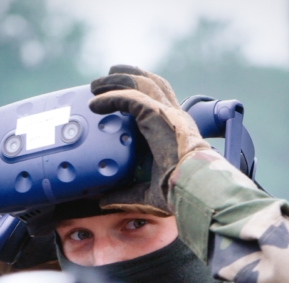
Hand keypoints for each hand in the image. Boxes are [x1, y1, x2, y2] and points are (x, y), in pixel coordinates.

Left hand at [89, 65, 209, 215]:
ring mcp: (167, 113)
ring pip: (141, 83)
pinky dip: (111, 97)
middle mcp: (173, 116)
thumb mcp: (146, 193)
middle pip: (152, 83)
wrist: (193, 189)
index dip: (140, 93)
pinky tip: (95, 103)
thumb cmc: (177, 193)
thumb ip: (125, 194)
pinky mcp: (157, 115)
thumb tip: (103, 200)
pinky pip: (130, 97)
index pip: (159, 101)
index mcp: (175, 130)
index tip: (119, 94)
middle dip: (128, 76)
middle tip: (106, 78)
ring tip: (96, 84)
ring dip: (117, 80)